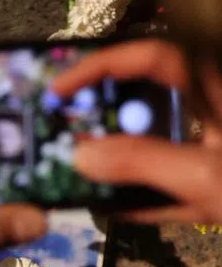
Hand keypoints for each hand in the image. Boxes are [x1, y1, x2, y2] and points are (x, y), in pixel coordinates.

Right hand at [52, 38, 221, 223]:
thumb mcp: (208, 179)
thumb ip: (142, 164)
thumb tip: (80, 155)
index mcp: (221, 93)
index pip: (155, 55)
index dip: (104, 64)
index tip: (60, 89)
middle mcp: (221, 115)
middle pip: (154, 97)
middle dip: (105, 111)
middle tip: (65, 129)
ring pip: (162, 142)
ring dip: (119, 156)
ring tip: (80, 171)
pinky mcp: (221, 189)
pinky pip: (175, 186)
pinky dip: (143, 196)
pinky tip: (114, 210)